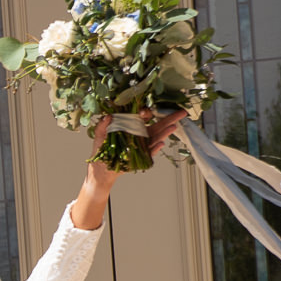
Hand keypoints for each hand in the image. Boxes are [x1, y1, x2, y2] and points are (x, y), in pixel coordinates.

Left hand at [73, 109, 187, 227]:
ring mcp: (143, 146)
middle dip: (169, 118)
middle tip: (181, 112)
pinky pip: (150, 152)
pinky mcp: (142, 157)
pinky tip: (161, 143)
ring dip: (166, 132)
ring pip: (157, 137)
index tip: (144, 112)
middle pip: (157, 125)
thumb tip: (108, 116)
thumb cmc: (101, 150)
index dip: (146, 112)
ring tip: (174, 126)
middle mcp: (140, 134)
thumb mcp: (99, 135)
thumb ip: (102, 125)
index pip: (144, 116)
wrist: (101, 169)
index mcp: (132, 126)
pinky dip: (155, 148)